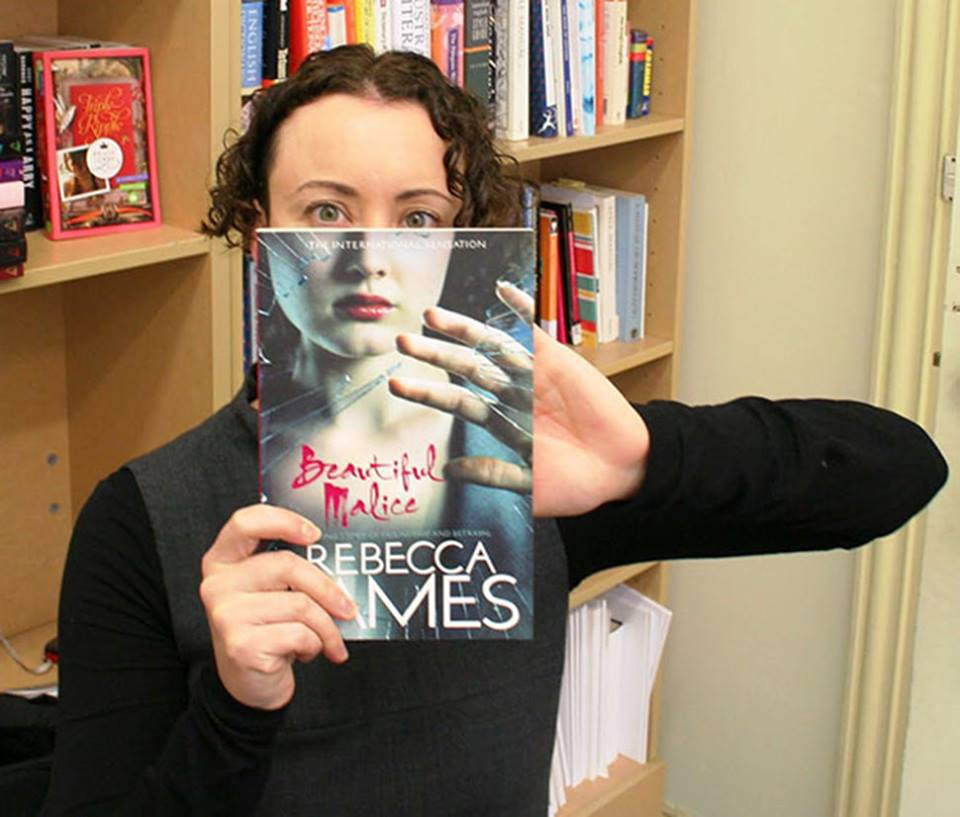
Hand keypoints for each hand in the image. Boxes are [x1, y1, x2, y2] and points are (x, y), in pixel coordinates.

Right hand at [199, 505, 356, 709]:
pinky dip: (315, 645)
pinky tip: (307, 653)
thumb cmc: (267, 629)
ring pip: (301, 604)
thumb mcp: (271, 593)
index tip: (314, 534)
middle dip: (328, 589)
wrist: (249, 684)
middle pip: (288, 566)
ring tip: (327, 639)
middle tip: (348, 609)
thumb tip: (340, 558)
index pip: (246, 522)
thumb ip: (289, 570)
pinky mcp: (240, 644)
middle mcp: (218, 584)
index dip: (283, 521)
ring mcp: (226, 614)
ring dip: (326, 627)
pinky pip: (299, 634)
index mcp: (223, 561)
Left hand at [391, 282, 650, 516]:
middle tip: (402, 340)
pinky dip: (520, 307)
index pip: (456, 401)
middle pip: (466, 368)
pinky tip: (501, 288)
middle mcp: (512, 394)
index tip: (395, 383)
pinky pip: (535, 329)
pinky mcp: (559, 358)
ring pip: (492, 344)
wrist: (624, 468)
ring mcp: (534, 374)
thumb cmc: (578, 484)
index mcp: (501, 423)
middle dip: (435, 354)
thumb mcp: (529, 486)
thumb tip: (447, 471)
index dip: (426, 392)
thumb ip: (491, 474)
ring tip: (432, 316)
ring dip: (463, 328)